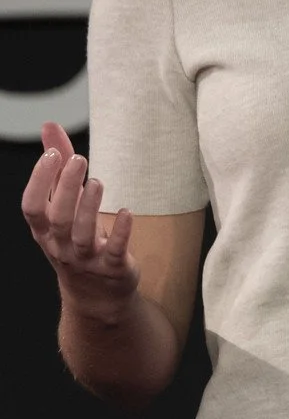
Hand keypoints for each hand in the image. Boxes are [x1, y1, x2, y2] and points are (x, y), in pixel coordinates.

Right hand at [20, 121, 137, 321]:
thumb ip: (58, 166)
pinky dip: (120, 232)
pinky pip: (114, 251)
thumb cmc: (76, 238)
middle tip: (79, 158)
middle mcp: (60, 245)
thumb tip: (49, 125)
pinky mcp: (112, 267)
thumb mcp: (63, 205)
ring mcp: (85, 258)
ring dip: (89, 207)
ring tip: (99, 181)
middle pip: (57, 218)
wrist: (96, 293)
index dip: (38, 181)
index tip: (53, 153)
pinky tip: (127, 212)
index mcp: (44, 230)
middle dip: (66, 188)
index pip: (31, 206)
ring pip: (81, 235)